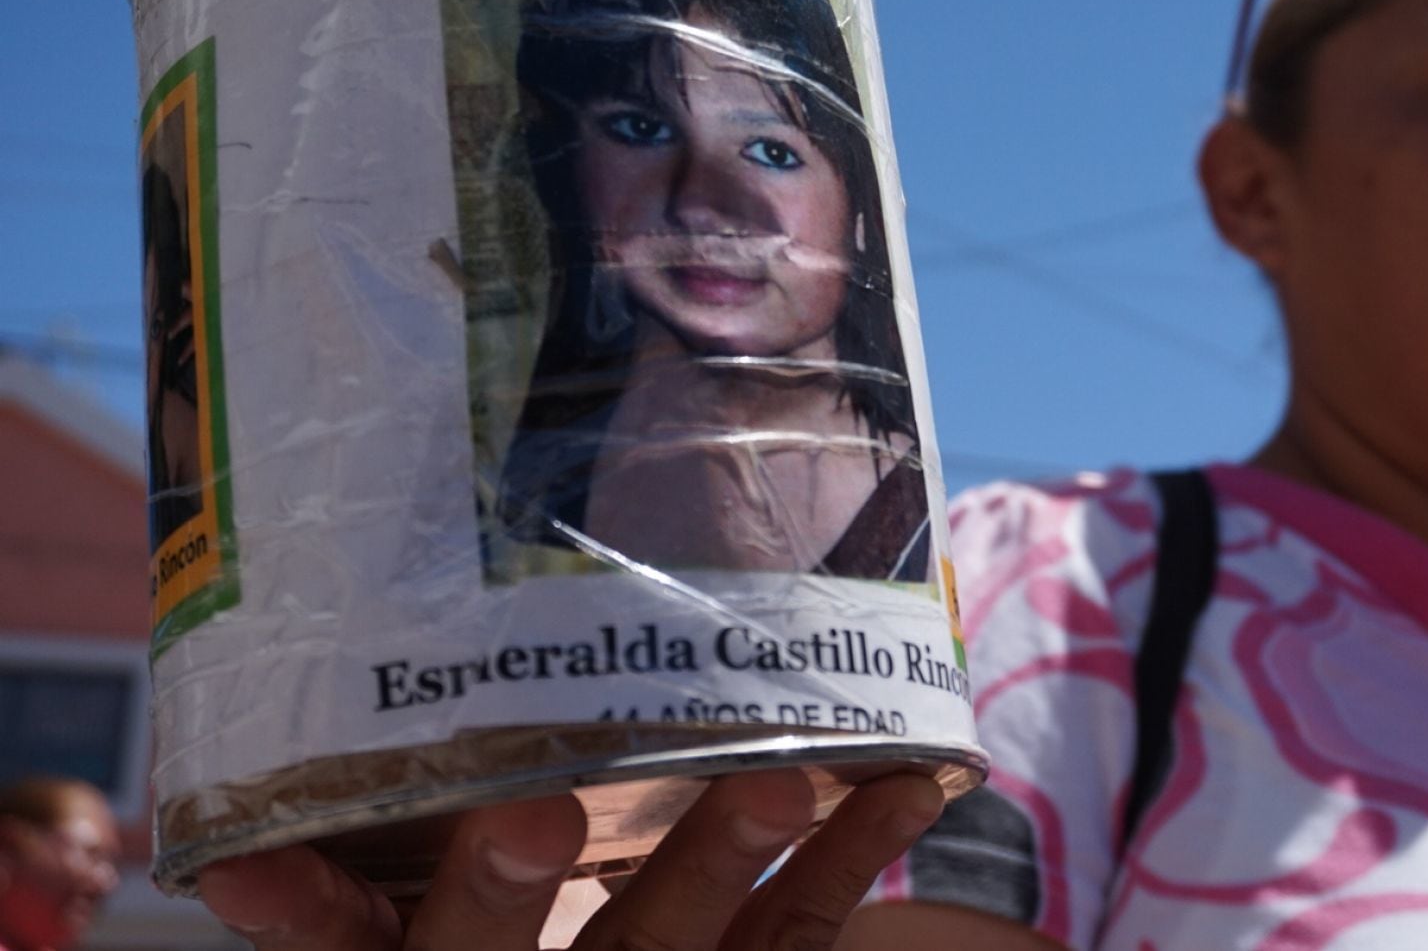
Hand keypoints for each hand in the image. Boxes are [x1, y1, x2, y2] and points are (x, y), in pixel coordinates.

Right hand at [197, 768, 943, 949]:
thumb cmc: (507, 933)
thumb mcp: (427, 918)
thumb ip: (366, 877)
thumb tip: (237, 823)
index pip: (347, 946)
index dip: (301, 914)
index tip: (246, 868)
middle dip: (509, 896)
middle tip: (533, 813)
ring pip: (673, 950)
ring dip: (722, 863)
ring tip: (781, 780)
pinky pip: (796, 940)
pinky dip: (854, 863)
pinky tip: (905, 789)